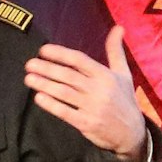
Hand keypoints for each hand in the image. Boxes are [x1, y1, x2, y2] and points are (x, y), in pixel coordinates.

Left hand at [23, 25, 147, 160]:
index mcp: (106, 76)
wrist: (132, 133)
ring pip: (64, 93)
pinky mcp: (87, 124)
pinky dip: (51, 105)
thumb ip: (116, 51)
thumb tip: (118, 27)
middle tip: (29, 64)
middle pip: (68, 76)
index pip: (79, 60)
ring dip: (44, 85)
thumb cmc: (125, 100)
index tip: (43, 50)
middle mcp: (99, 90)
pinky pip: (65, 112)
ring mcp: (93, 108)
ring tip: (29, 78)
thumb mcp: (124, 74)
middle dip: (47, 69)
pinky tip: (39, 98)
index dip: (60, 54)